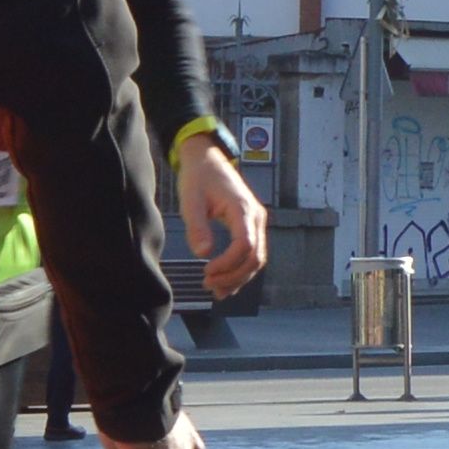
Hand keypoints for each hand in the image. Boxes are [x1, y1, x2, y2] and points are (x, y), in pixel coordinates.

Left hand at [176, 139, 272, 303]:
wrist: (207, 159)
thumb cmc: (199, 177)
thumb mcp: (191, 201)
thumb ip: (197, 227)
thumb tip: (203, 253)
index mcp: (243, 209)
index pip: (245, 245)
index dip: (228, 264)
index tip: (207, 272)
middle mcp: (256, 216)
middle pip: (255, 257)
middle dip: (234, 276)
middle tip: (209, 284)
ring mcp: (256, 221)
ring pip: (257, 258)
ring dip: (239, 277)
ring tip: (216, 289)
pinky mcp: (251, 225)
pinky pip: (253, 253)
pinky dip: (241, 270)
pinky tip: (226, 282)